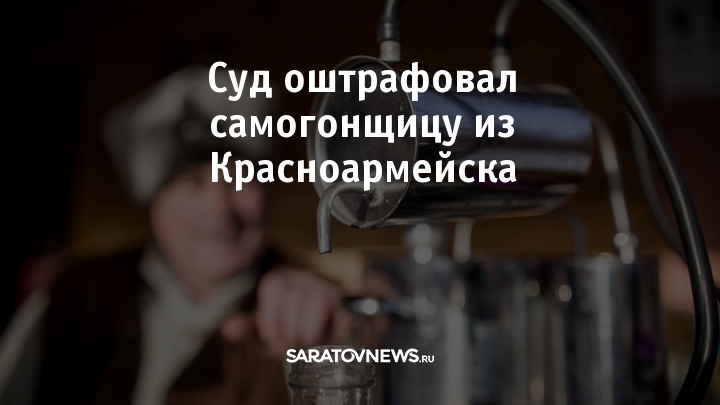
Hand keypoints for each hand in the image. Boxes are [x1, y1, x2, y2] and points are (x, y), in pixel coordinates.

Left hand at [221, 267, 350, 356]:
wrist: (319, 338)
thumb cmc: (289, 332)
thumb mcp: (263, 334)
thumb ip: (246, 330)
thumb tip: (230, 329)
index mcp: (279, 280)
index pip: (274, 287)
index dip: (272, 320)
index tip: (274, 339)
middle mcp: (303, 277)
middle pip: (293, 299)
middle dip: (290, 332)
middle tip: (292, 346)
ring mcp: (325, 287)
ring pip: (316, 302)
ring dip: (310, 332)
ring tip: (307, 343)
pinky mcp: (344, 302)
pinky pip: (341, 307)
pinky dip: (336, 325)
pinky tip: (330, 335)